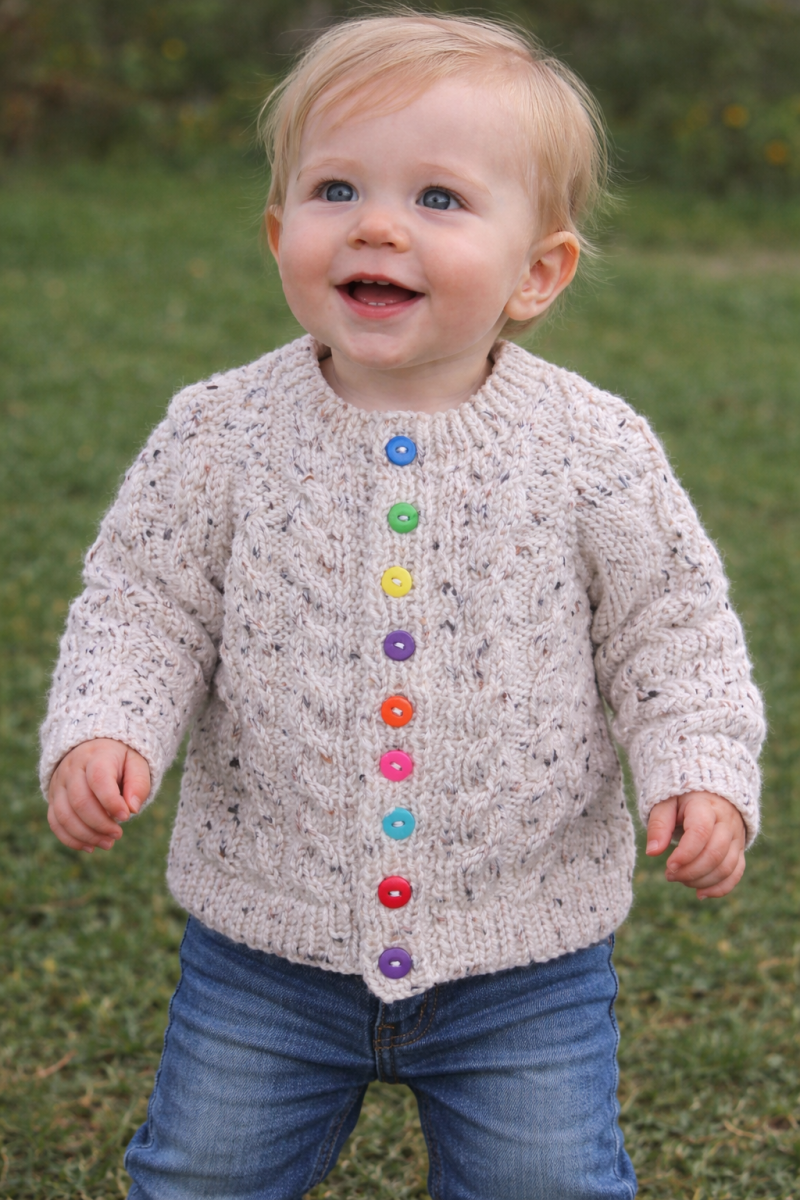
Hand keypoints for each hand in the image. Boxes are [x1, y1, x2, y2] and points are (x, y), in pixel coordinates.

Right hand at [47, 738, 150, 852]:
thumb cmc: (121, 760)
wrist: (94, 748)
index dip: (111, 801)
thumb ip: (139, 784)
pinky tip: (89, 846)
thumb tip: (132, 809)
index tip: (126, 817)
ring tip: (108, 843)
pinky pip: (55, 821)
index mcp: (97, 755)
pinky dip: (70, 838)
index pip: (98, 779)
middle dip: (100, 823)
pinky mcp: (53, 797)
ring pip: (64, 814)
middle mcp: (72, 768)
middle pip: (79, 801)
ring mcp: (59, 783)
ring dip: (86, 835)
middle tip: (118, 835)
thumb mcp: (137, 764)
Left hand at [645, 791, 745, 897]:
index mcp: (705, 806)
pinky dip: (720, 888)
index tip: (668, 865)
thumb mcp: (664, 804)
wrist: (708, 792)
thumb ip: (658, 825)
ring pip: (726, 867)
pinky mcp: (740, 849)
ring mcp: (736, 836)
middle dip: (690, 871)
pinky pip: (736, 873)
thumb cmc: (680, 799)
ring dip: (701, 881)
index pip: (700, 833)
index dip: (685, 854)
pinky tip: (700, 894)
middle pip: (715, 853)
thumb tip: (652, 852)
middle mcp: (726, 821)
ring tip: (680, 879)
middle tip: (669, 875)